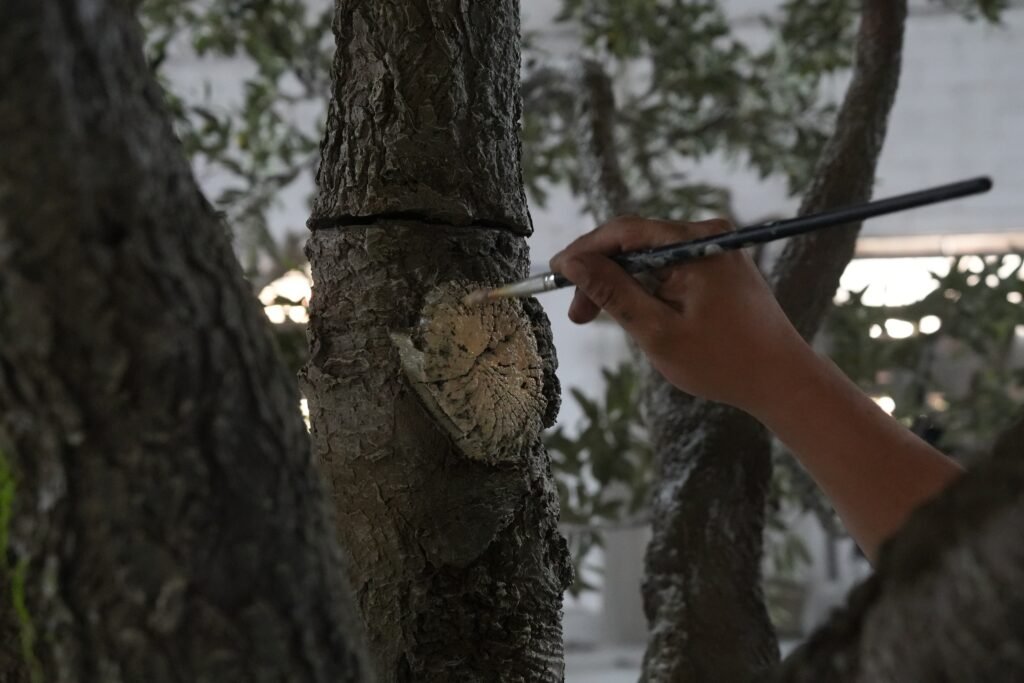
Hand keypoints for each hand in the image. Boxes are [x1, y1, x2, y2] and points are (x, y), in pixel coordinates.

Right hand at [549, 216, 815, 414]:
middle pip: (636, 243)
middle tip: (577, 315)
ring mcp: (716, 251)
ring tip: (601, 320)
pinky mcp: (720, 268)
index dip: (584, 250)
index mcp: (695, 244)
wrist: (782, 380)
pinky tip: (636, 316)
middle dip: (602, 275)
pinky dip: (647, 289)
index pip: (624, 231)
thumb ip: (613, 292)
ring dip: (623, 285)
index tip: (555, 272)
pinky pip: (671, 268)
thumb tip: (573, 262)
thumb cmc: (722, 361)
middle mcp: (708, 237)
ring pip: (651, 258)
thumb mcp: (656, 330)